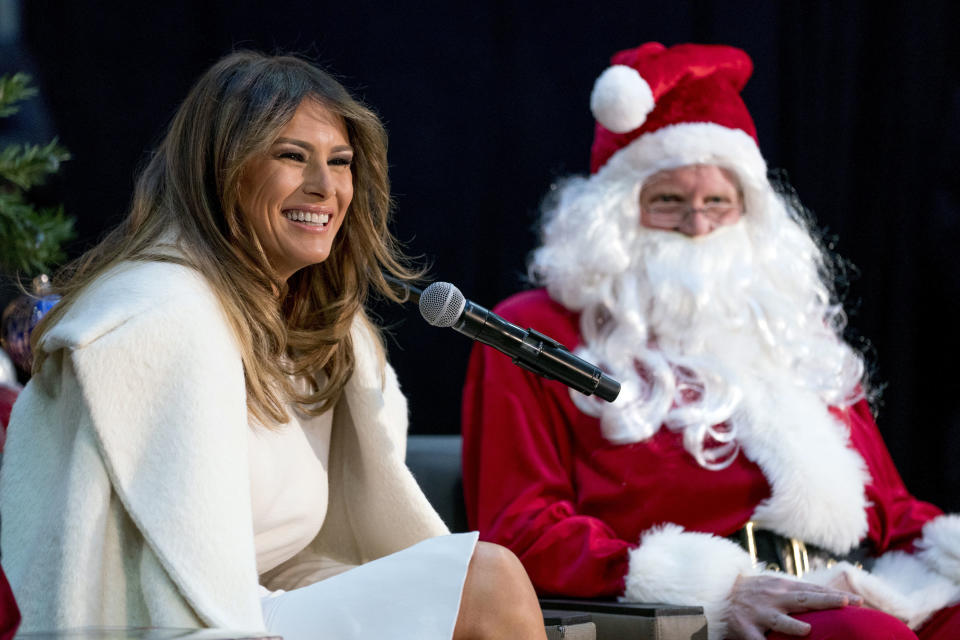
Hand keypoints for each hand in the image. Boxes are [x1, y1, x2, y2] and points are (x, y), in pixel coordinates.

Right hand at [727, 574, 862, 638]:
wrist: (717, 595)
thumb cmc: (750, 592)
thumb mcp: (771, 586)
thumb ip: (794, 591)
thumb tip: (824, 595)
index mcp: (781, 587)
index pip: (813, 590)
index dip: (834, 595)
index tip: (856, 600)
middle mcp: (772, 598)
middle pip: (804, 599)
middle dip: (827, 601)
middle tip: (848, 603)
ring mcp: (759, 614)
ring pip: (780, 620)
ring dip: (793, 625)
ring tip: (807, 629)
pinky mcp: (746, 629)